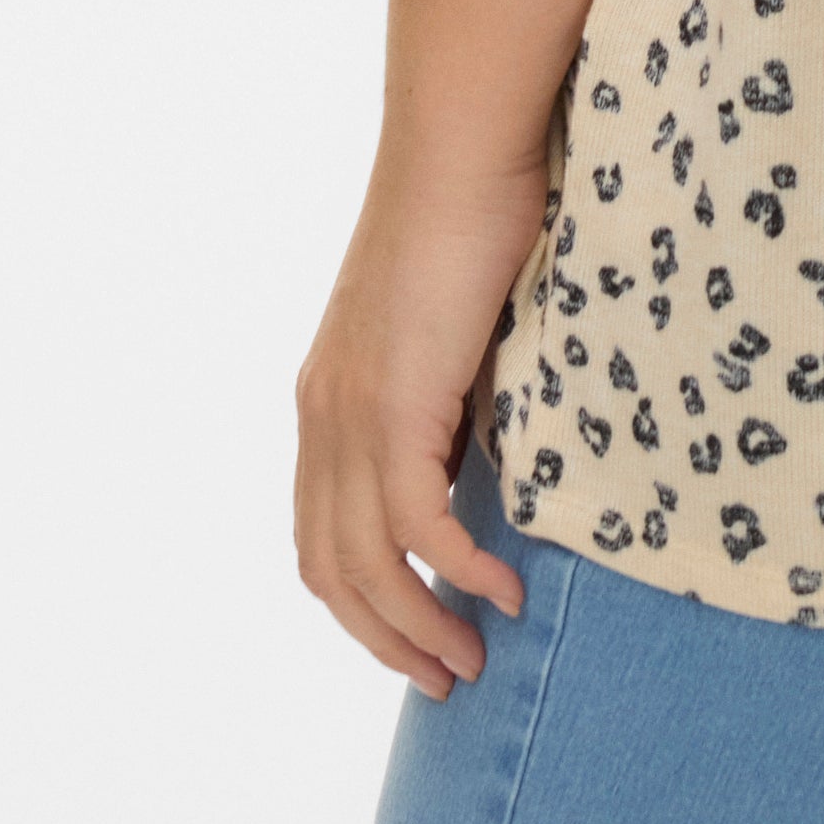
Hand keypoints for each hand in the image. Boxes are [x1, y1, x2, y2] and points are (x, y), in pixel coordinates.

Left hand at [292, 147, 554, 694]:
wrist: (461, 146)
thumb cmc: (474, 214)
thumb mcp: (454, 330)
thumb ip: (455, 399)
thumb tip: (494, 463)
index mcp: (328, 399)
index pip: (320, 535)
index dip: (365, 602)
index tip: (421, 635)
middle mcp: (323, 414)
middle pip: (329, 570)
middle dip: (386, 637)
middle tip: (447, 678)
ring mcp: (351, 411)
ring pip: (366, 563)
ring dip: (418, 626)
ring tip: (472, 659)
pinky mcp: (395, 403)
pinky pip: (416, 523)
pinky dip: (457, 571)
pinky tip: (503, 589)